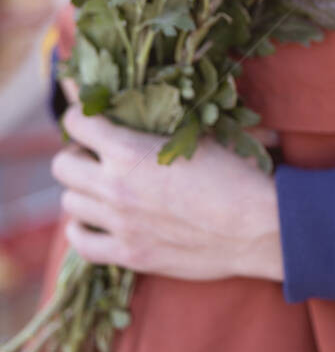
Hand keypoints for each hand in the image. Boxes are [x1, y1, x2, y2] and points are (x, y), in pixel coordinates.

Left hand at [52, 102, 283, 282]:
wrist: (256, 226)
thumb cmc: (233, 173)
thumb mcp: (196, 133)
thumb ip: (159, 120)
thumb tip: (144, 97)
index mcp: (129, 150)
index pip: (77, 123)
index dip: (80, 115)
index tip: (89, 116)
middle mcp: (114, 186)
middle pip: (62, 165)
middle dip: (76, 153)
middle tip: (95, 153)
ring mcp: (119, 223)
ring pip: (68, 203)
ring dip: (80, 190)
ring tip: (100, 186)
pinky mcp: (129, 254)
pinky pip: (81, 244)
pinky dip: (82, 229)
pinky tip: (93, 220)